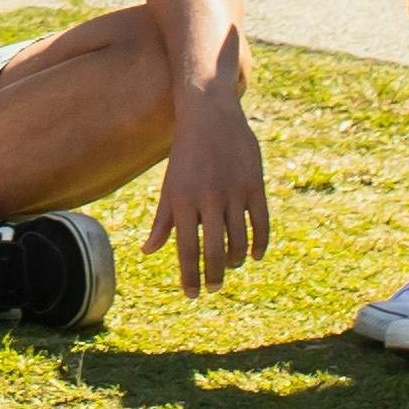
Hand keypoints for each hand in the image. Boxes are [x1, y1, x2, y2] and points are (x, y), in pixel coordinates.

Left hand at [142, 78, 273, 296]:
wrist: (209, 113)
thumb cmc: (186, 155)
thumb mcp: (170, 185)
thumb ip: (162, 220)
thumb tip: (148, 251)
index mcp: (182, 200)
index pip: (186, 249)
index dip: (189, 276)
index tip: (193, 295)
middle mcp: (208, 198)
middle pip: (214, 251)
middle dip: (213, 275)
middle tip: (213, 288)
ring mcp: (233, 191)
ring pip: (239, 240)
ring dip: (235, 260)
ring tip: (229, 266)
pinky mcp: (254, 184)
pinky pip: (260, 223)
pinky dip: (259, 243)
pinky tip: (254, 255)